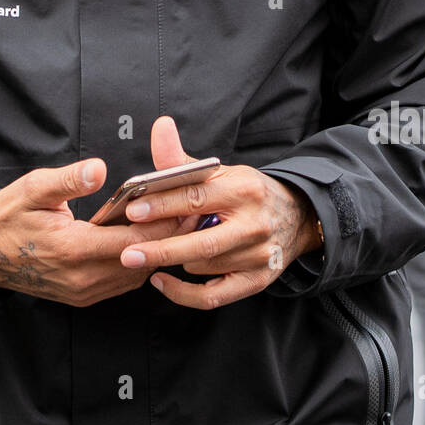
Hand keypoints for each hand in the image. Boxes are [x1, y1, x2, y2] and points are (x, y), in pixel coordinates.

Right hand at [0, 158, 182, 306]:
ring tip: (177, 224)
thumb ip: (69, 180)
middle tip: (192, 213)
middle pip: (141, 261)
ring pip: (135, 275)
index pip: (134, 242)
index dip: (164, 226)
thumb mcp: (35, 188)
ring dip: (156, 251)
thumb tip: (99, 169)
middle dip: (169, 238)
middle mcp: (82, 278)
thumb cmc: (10, 215)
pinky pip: (122, 283)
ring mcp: (83, 291)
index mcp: (73, 249)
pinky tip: (148, 242)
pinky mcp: (82, 296)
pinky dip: (139, 263)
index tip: (186, 207)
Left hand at [119, 116, 322, 309]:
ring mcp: (258, 256)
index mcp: (243, 190)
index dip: (163, 205)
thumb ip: (183, 160)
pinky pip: (213, 297)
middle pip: (201, 243)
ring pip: (202, 266)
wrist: (297, 217)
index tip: (133, 211)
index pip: (197, 198)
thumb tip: (160, 127)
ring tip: (154, 251)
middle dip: (161, 248)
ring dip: (175, 260)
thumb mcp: (222, 172)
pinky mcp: (258, 281)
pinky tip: (161, 280)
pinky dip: (183, 294)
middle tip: (127, 252)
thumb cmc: (249, 193)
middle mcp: (253, 225)